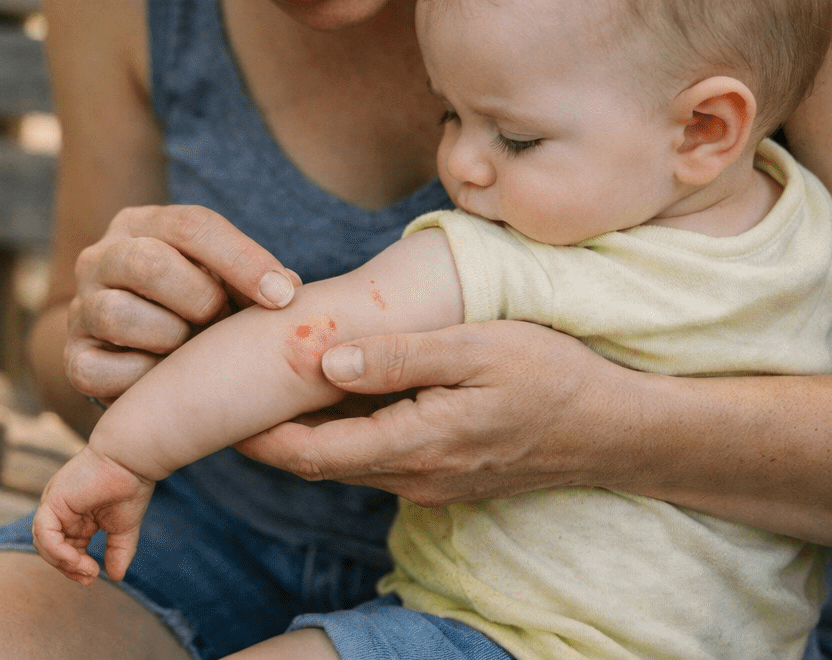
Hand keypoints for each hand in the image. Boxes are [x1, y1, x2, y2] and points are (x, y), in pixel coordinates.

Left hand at [32, 447, 154, 584]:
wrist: (131, 462)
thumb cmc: (130, 486)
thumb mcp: (123, 529)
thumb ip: (117, 552)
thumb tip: (116, 577)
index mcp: (76, 516)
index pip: (65, 549)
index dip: (75, 567)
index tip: (93, 576)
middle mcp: (62, 511)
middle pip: (51, 550)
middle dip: (69, 568)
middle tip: (89, 577)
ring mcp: (55, 505)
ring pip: (43, 544)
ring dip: (64, 563)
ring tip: (88, 569)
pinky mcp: (52, 501)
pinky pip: (44, 533)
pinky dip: (57, 551)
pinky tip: (77, 558)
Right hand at [65, 205, 299, 401]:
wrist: (139, 353)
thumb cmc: (197, 308)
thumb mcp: (221, 279)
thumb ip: (252, 277)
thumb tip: (287, 290)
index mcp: (140, 224)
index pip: (191, 224)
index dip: (242, 259)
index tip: (283, 295)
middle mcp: (100, 258)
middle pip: (150, 263)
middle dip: (202, 300)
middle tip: (223, 322)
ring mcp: (82, 308)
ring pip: (121, 314)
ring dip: (173, 339)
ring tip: (192, 348)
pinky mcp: (74, 359)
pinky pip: (106, 371)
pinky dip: (146, 379)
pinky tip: (166, 377)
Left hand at [236, 321, 636, 506]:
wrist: (615, 430)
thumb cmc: (551, 376)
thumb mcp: (478, 349)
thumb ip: (400, 356)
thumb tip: (326, 362)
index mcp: (414, 445)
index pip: (312, 453)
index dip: (259, 435)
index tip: (216, 406)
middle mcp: (414, 477)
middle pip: (320, 462)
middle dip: (269, 433)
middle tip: (225, 391)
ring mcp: (430, 482)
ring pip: (348, 460)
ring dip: (306, 432)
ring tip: (266, 383)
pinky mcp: (445, 476)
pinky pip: (378, 456)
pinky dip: (345, 430)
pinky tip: (334, 391)